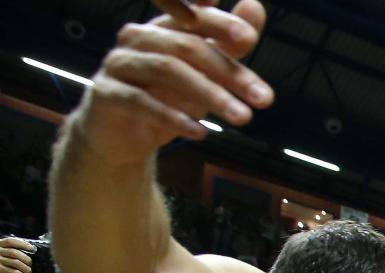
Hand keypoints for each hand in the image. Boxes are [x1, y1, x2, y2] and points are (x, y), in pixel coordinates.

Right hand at [0, 237, 30, 272]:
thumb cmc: (2, 262)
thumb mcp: (5, 253)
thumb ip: (13, 250)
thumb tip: (31, 250)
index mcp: (0, 244)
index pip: (11, 241)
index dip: (22, 244)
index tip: (32, 248)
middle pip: (14, 252)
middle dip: (26, 258)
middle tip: (30, 263)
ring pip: (15, 262)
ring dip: (26, 268)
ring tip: (29, 272)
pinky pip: (14, 272)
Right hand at [76, 1, 273, 157]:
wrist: (120, 134)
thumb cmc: (165, 96)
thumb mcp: (202, 72)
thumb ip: (228, 43)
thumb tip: (255, 6)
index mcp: (162, 27)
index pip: (193, 17)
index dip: (219, 23)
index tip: (249, 38)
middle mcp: (137, 38)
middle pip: (186, 46)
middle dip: (229, 72)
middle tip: (264, 98)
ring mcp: (119, 64)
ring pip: (167, 70)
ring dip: (210, 95)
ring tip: (243, 118)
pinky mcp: (106, 94)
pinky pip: (140, 102)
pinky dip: (174, 117)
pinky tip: (201, 132)